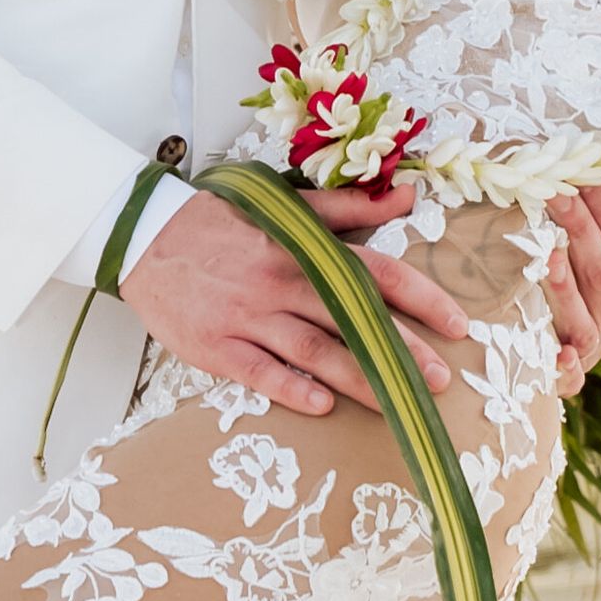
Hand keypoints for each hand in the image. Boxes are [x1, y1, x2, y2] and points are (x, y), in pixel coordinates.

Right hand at [121, 184, 470, 418]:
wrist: (145, 238)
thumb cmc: (220, 223)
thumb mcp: (283, 206)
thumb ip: (346, 207)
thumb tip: (404, 194)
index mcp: (302, 248)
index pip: (374, 272)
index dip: (420, 298)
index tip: (456, 324)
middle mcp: (280, 283)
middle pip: (352, 319)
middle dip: (400, 351)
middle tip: (439, 381)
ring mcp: (248, 317)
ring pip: (314, 351)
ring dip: (359, 379)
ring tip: (397, 403)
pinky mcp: (217, 347)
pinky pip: (260, 372)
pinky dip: (291, 388)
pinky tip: (322, 405)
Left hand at [540, 180, 600, 396]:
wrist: (588, 333)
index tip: (586, 178)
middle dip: (580, 233)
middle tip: (556, 195)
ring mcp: (599, 347)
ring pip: (584, 321)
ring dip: (565, 291)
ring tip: (548, 257)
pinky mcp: (572, 373)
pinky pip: (571, 377)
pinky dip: (566, 369)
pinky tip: (558, 354)